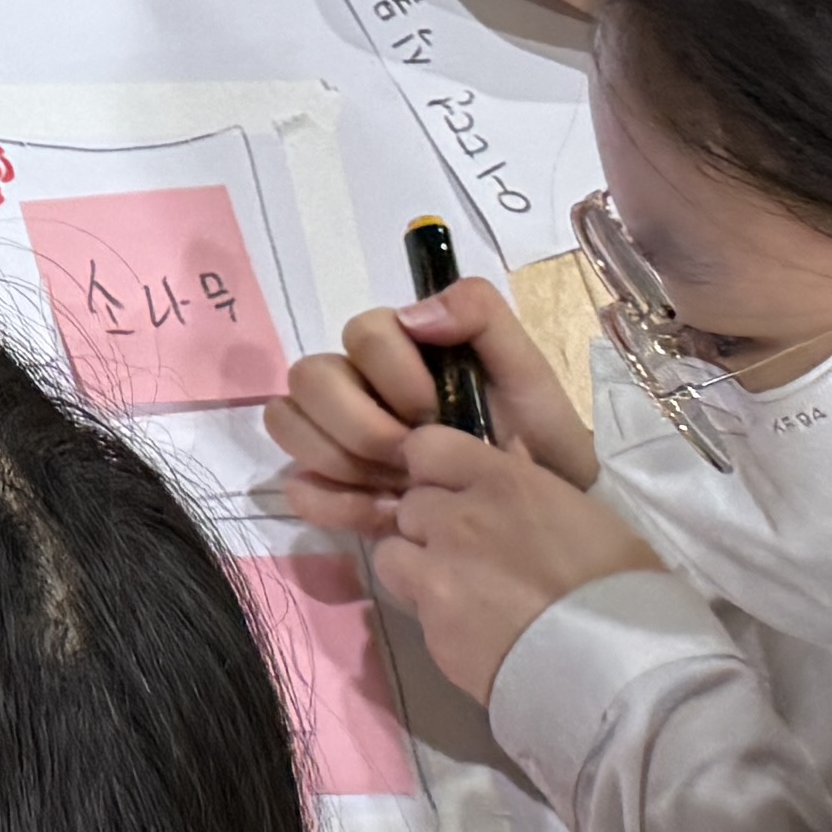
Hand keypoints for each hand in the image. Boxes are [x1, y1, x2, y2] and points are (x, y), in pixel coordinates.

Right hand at [261, 277, 602, 521]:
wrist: (542, 516)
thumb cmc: (537, 439)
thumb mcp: (525, 370)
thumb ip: (480, 315)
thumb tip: (412, 316)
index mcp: (400, 349)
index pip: (360, 333)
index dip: (393, 376)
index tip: (438, 411)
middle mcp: (358, 385)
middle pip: (309, 378)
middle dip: (360, 426)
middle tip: (411, 459)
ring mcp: (339, 436)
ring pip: (288, 423)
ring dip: (341, 461)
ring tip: (399, 493)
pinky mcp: (333, 487)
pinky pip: (296, 485)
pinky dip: (331, 502)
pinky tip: (380, 517)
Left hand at [335, 421, 656, 704]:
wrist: (622, 671)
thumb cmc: (626, 587)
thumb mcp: (587, 515)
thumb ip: (532, 481)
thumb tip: (508, 453)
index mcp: (505, 482)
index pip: (426, 447)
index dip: (432, 469)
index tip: (450, 488)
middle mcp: (459, 519)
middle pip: (410, 505)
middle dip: (429, 524)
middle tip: (465, 553)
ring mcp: (438, 574)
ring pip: (390, 553)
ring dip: (414, 566)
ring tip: (454, 592)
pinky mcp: (431, 629)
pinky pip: (413, 610)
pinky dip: (433, 618)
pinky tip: (471, 634)